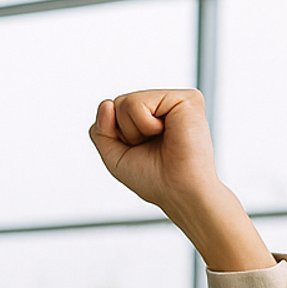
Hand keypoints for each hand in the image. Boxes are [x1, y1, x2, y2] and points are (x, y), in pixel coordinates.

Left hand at [90, 89, 271, 272]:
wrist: (177, 190)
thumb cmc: (151, 178)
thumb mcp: (113, 155)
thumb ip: (100, 130)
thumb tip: (106, 103)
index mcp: (149, 117)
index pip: (112, 111)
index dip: (113, 134)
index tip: (136, 150)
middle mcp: (162, 105)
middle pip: (116, 103)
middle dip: (123, 132)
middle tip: (148, 146)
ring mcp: (174, 99)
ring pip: (124, 101)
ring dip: (133, 130)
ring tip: (158, 139)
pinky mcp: (186, 97)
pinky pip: (137, 102)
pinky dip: (143, 124)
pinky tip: (166, 131)